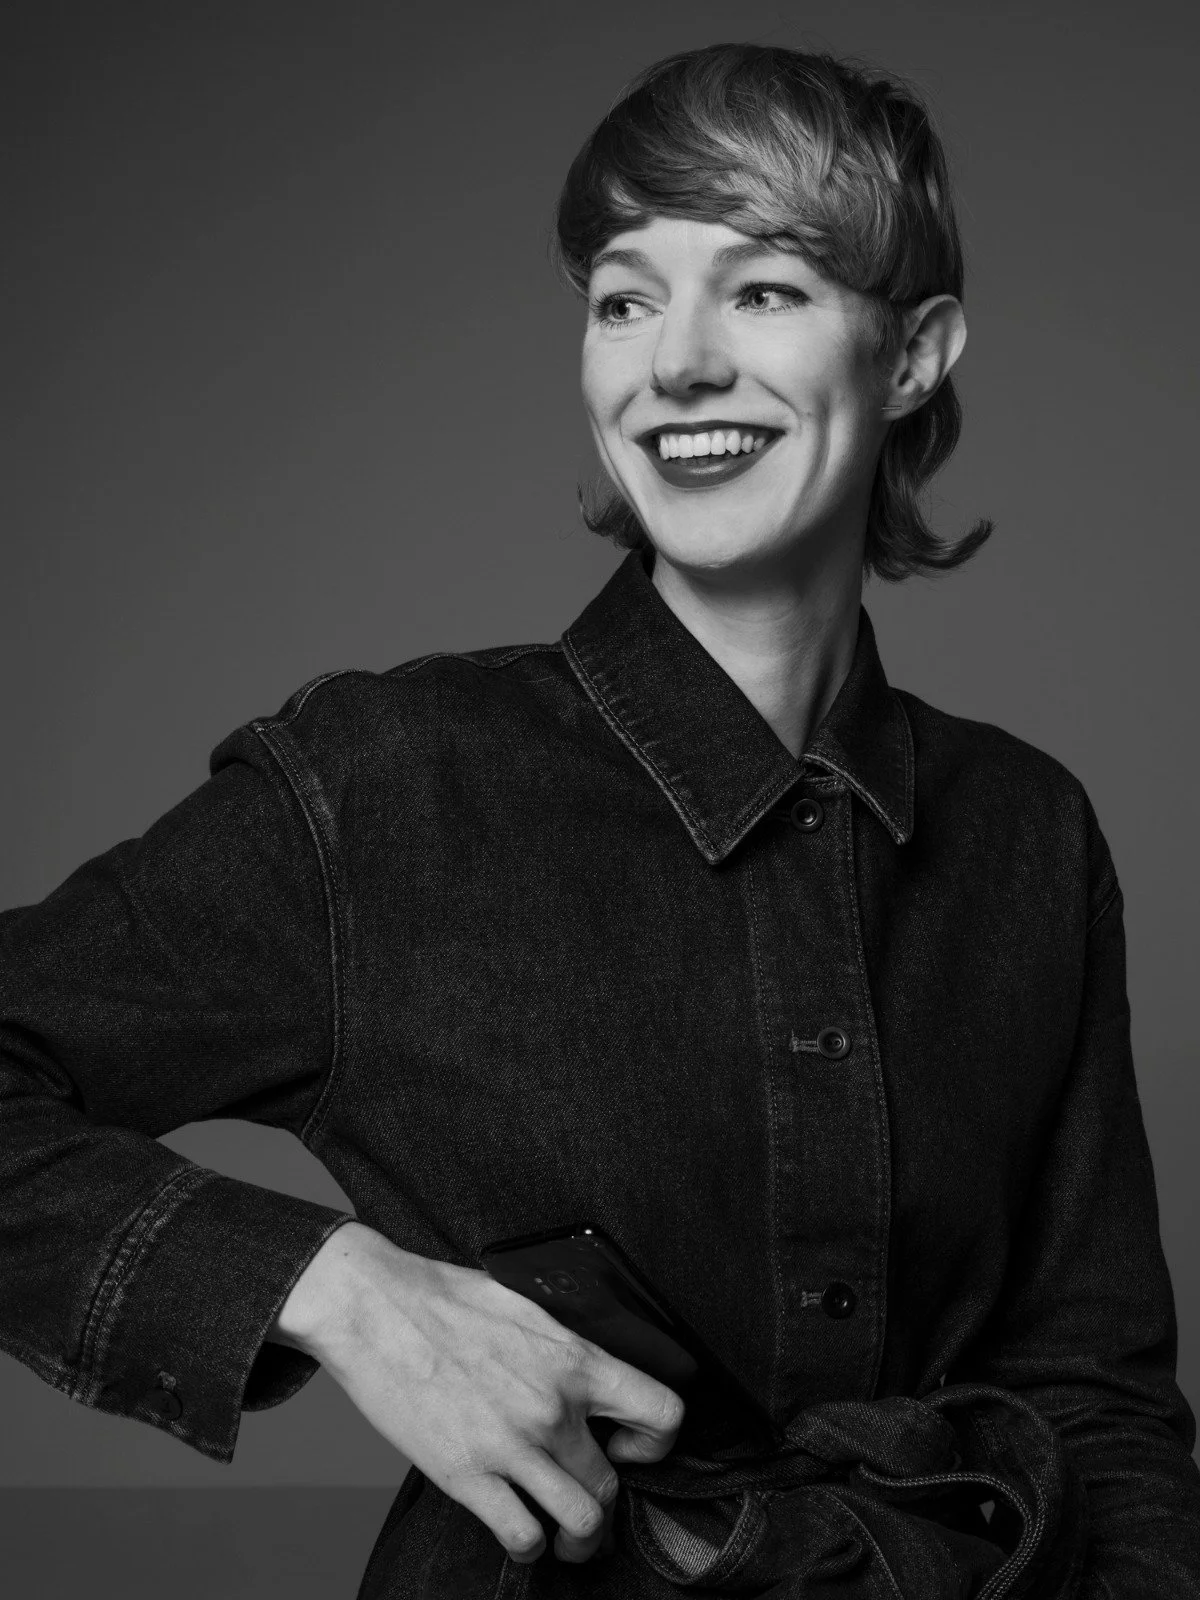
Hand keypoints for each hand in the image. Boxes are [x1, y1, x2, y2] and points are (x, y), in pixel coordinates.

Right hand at [272, 1223, 683, 1563]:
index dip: (657, 1443)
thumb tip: (588, 1368)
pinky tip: (520, 1528)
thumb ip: (563, 1345)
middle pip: (612, 1484)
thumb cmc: (443, 1298)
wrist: (374, 1307)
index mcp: (573, 1358)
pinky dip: (528, 1545)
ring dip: (579, 1540)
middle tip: (589, 1505)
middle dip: (605, 1504)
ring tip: (566, 1537)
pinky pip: (521, 1536)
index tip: (630, 1447)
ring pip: (582, 1521)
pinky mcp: (466, 1475)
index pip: (662, 1413)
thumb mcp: (524, 1305)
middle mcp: (553, 1406)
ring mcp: (511, 1445)